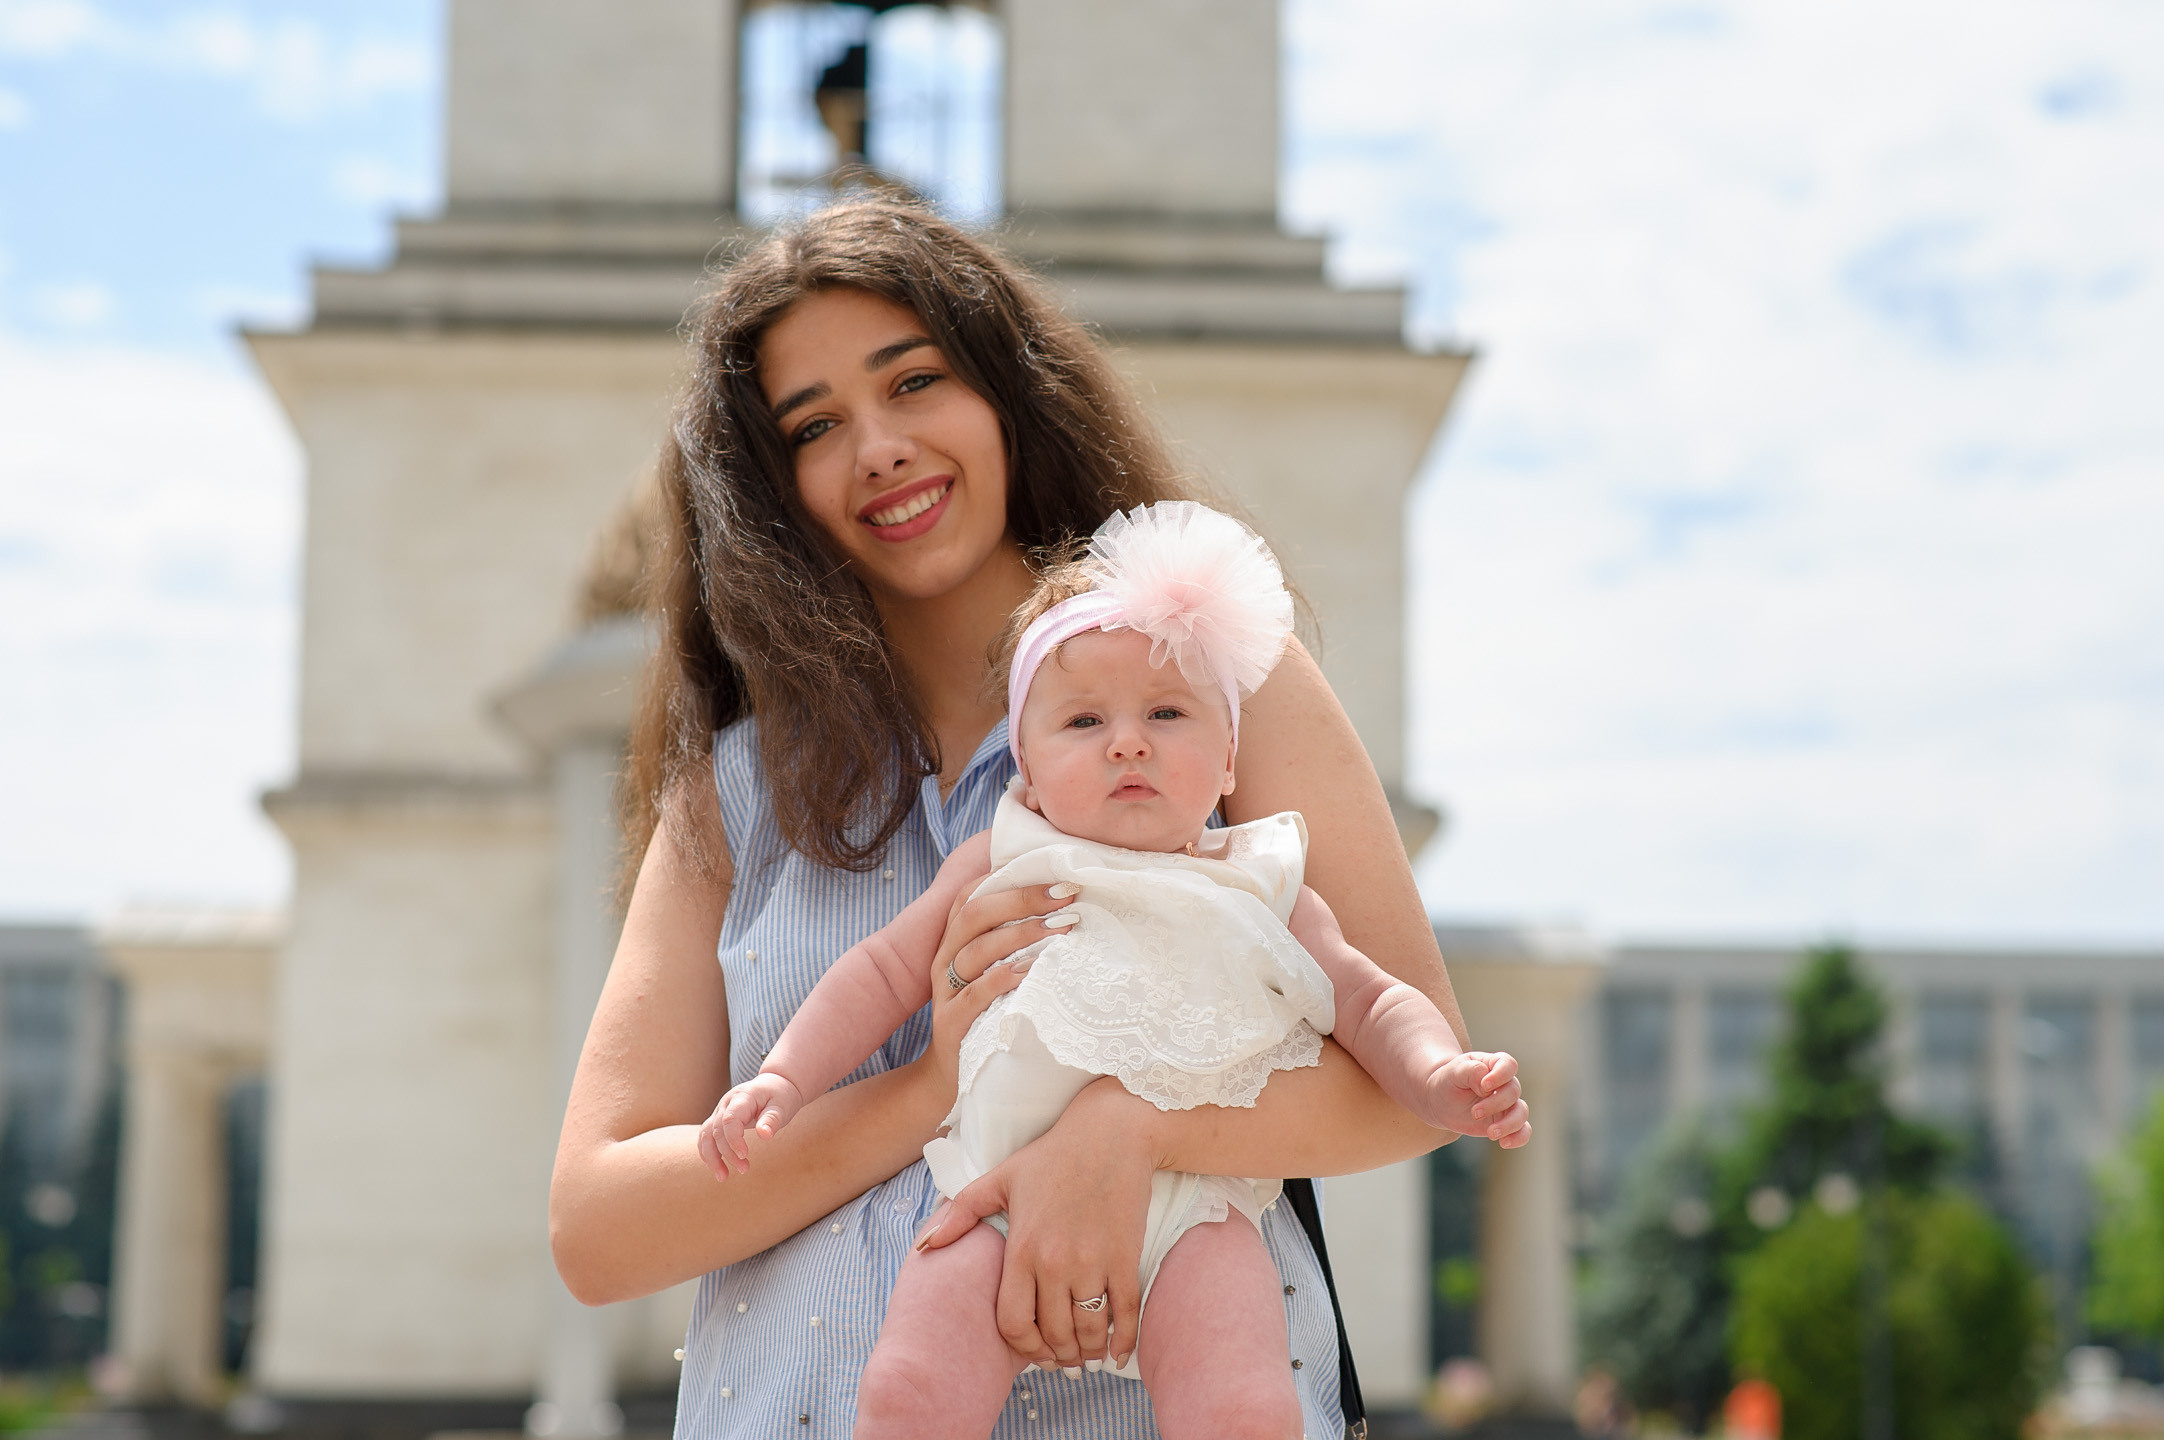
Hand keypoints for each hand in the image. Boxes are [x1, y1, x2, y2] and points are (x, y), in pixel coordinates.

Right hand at [698, 1073, 804, 1179]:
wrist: (774, 1085)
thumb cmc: (780, 1096)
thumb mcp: (782, 1106)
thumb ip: (773, 1119)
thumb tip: (764, 1135)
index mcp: (742, 1097)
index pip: (730, 1119)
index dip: (734, 1139)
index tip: (745, 1156)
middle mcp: (726, 1103)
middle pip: (717, 1130)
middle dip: (727, 1153)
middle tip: (744, 1169)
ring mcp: (720, 1111)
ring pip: (706, 1135)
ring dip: (711, 1157)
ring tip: (723, 1177)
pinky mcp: (718, 1119)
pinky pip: (706, 1136)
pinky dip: (708, 1153)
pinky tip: (717, 1168)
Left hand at [915, 1077, 1148, 1371]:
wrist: (1112, 1133)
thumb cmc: (1053, 1156)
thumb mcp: (999, 1179)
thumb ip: (960, 1214)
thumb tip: (924, 1248)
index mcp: (1022, 1248)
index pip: (1014, 1322)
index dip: (1023, 1347)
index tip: (1033, 1349)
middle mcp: (1055, 1262)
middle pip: (1054, 1334)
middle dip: (1058, 1354)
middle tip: (1062, 1356)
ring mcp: (1093, 1262)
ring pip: (1089, 1330)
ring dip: (1088, 1351)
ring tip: (1086, 1353)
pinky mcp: (1126, 1258)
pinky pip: (1125, 1315)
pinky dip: (1123, 1342)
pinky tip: (1117, 1353)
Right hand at [919, 881, 1079, 1099]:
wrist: (952, 1074)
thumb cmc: (988, 1014)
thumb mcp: (997, 971)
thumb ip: (1015, 941)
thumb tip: (1065, 908)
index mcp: (955, 940)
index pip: (972, 894)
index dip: (1009, 878)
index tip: (1054, 875)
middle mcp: (945, 958)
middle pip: (974, 914)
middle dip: (1021, 900)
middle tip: (1065, 897)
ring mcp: (944, 991)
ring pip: (974, 950)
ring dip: (1019, 935)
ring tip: (1060, 929)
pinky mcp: (950, 1022)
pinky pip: (972, 994)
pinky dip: (1001, 979)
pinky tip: (1030, 972)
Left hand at [1427, 1051, 1530, 1147]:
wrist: (1440, 1101)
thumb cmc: (1448, 1081)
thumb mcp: (1453, 1072)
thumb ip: (1470, 1071)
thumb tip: (1486, 1084)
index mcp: (1493, 1065)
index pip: (1508, 1065)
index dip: (1501, 1075)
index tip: (1484, 1086)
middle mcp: (1505, 1083)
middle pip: (1513, 1091)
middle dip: (1495, 1104)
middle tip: (1475, 1113)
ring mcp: (1507, 1104)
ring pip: (1522, 1112)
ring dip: (1509, 1124)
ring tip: (1490, 1133)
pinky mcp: (1506, 1122)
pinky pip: (1523, 1131)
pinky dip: (1519, 1137)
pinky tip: (1504, 1143)